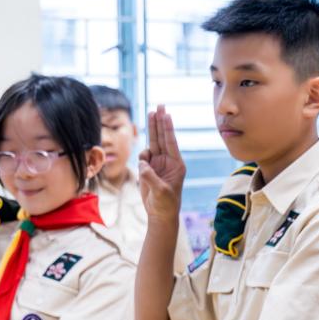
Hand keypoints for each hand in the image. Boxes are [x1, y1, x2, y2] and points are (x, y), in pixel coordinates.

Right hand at [138, 106, 185, 222]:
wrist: (160, 214)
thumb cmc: (166, 204)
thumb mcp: (161, 191)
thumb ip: (151, 177)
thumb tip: (142, 163)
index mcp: (176, 164)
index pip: (170, 142)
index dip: (167, 127)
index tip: (166, 114)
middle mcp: (168, 161)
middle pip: (162, 137)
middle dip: (160, 121)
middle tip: (159, 106)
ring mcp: (158, 164)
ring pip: (153, 143)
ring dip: (151, 129)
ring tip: (151, 113)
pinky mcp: (149, 169)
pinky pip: (143, 157)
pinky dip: (142, 158)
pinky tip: (144, 166)